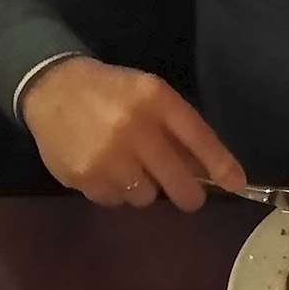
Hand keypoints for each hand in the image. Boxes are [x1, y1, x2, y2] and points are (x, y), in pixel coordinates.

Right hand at [21, 56, 246, 210]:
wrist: (51, 88)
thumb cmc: (111, 91)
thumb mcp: (149, 94)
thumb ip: (179, 128)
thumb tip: (210, 170)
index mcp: (154, 100)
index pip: (198, 137)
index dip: (220, 164)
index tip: (237, 184)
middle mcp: (133, 129)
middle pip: (177, 183)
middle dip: (189, 194)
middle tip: (188, 195)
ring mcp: (107, 157)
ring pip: (146, 198)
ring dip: (145, 188)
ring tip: (130, 166)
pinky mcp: (83, 177)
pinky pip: (115, 201)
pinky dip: (116, 191)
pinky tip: (105, 168)